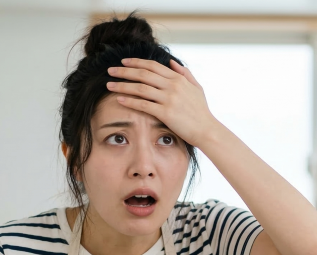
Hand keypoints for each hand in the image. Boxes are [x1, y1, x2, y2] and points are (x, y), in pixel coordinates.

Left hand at [106, 58, 220, 145]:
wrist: (207, 130)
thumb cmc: (201, 111)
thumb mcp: (196, 88)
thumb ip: (185, 74)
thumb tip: (171, 62)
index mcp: (178, 79)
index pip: (153, 66)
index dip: (136, 62)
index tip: (123, 62)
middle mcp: (172, 86)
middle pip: (143, 74)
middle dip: (124, 71)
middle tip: (110, 71)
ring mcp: (169, 99)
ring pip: (140, 88)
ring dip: (123, 85)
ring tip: (109, 85)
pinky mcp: (166, 113)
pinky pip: (143, 104)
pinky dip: (130, 101)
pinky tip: (119, 99)